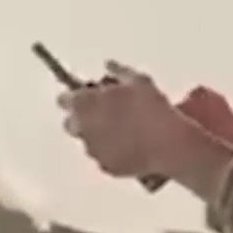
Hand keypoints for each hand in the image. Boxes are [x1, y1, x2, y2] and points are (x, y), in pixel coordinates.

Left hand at [59, 62, 215, 180]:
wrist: (168, 143)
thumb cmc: (152, 108)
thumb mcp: (138, 80)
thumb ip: (118, 71)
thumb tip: (109, 65)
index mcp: (85, 104)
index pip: (64, 99)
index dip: (76, 96)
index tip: (88, 95)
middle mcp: (83, 128)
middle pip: (70, 123)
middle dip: (82, 118)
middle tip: (104, 113)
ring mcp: (93, 150)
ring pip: (87, 141)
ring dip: (98, 135)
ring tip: (124, 130)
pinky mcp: (105, 167)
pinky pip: (103, 157)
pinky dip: (111, 152)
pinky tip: (130, 146)